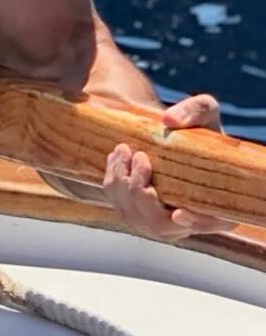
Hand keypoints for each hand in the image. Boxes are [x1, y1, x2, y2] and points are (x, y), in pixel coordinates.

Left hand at [102, 93, 229, 241]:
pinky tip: (117, 159)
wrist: (177, 135)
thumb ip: (194, 111)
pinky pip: (122, 208)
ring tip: (124, 150)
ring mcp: (165, 224)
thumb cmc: (198, 125)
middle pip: (161, 224)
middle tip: (140, 156)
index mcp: (221, 203)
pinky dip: (114, 183)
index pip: (210, 223)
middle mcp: (193, 221)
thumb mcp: (205, 111)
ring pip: (137, 218)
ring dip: (124, 183)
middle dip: (142, 191)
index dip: (196, 222)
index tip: (178, 213)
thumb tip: (168, 119)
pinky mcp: (142, 216)